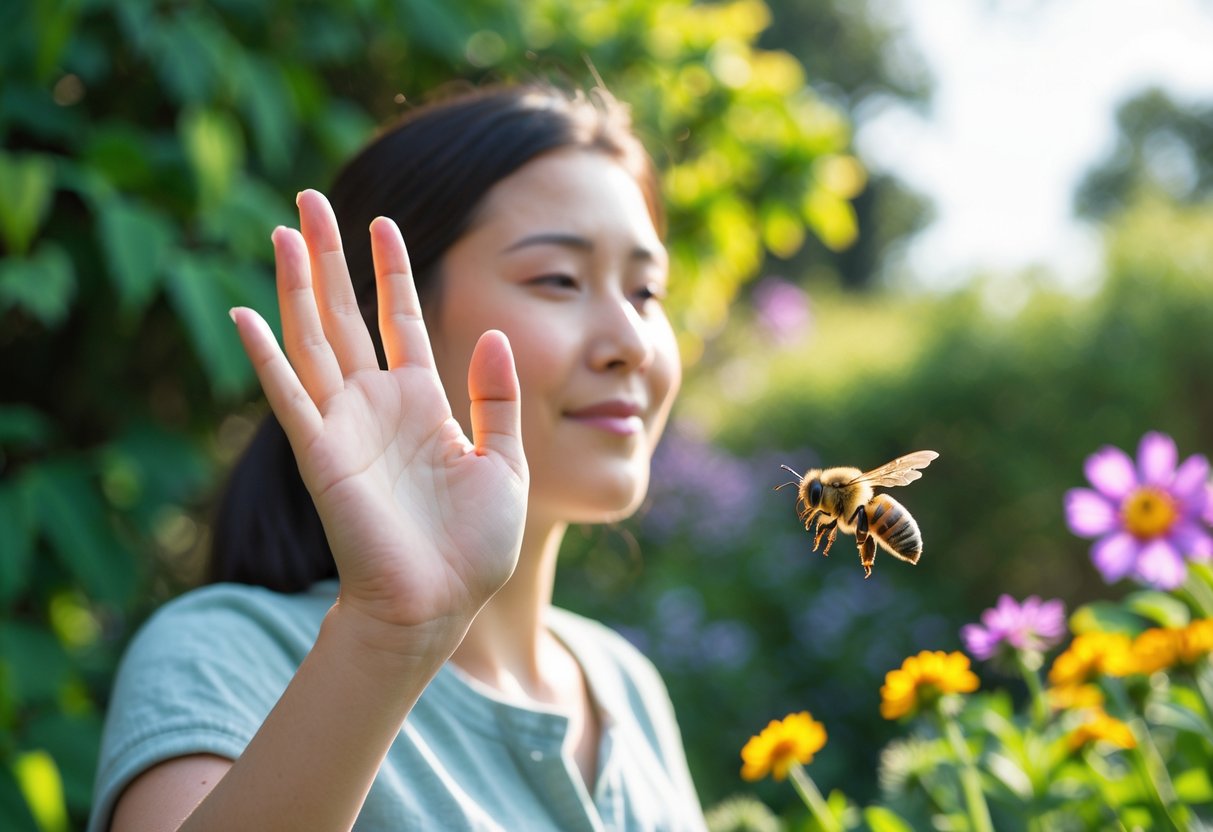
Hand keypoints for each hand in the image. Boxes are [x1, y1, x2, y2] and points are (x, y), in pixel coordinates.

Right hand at [230, 190, 527, 653]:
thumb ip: (497, 398)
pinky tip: (247, 313)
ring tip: (282, 231)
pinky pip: (289, 396)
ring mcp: (345, 426)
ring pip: (313, 340)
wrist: (439, 604)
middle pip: (345, 315)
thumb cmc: (473, 545)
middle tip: (308, 201)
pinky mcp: (322, 454)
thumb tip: (492, 334)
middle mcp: (377, 405)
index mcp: (422, 403)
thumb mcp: (504, 461)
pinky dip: (266, 356)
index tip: (382, 222)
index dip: (390, 270)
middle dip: (327, 258)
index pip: (400, 319)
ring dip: (296, 286)